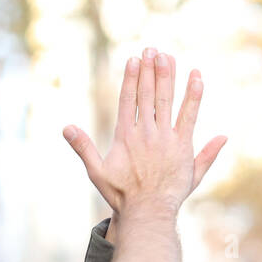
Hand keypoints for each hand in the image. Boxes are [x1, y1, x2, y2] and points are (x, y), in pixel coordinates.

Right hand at [63, 47, 226, 217]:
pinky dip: (194, 97)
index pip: (129, 99)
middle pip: (148, 94)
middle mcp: (145, 133)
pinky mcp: (182, 146)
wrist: (146, 212)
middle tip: (152, 49)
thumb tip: (65, 127)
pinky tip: (197, 78)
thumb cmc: (121, 195)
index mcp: (125, 136)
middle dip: (150, 70)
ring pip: (166, 100)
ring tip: (167, 56)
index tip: (135, 59)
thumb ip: (83, 147)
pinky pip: (190, 116)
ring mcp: (165, 138)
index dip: (132, 77)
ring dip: (168, 76)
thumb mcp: (96, 171)